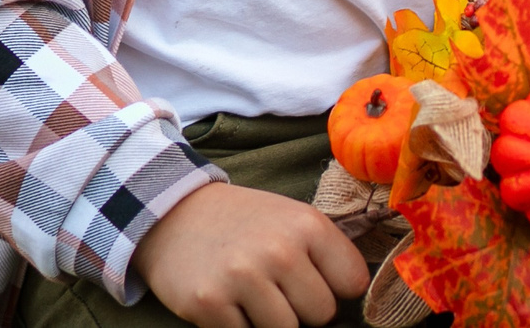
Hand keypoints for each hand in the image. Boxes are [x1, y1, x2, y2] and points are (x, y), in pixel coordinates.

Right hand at [131, 181, 368, 327]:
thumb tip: (356, 308)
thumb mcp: (291, 219)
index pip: (353, 283)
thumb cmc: (244, 222)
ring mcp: (242, 278)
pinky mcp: (209, 304)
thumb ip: (325, 255)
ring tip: (250, 292)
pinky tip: (226, 300)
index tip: (312, 278)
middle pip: (321, 315)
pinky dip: (237, 326)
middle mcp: (278, 250)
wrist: (173, 212)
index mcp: (307, 225)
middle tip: (274, 285)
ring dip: (268, 320)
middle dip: (301, 307)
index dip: (334, 287)